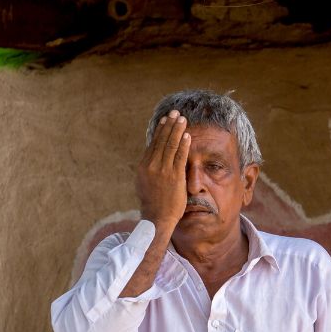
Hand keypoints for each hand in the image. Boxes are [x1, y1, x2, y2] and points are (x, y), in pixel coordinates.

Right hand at [136, 109, 191, 228]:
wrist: (156, 219)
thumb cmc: (152, 204)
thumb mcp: (144, 184)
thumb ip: (148, 171)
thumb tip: (151, 160)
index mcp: (143, 167)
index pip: (153, 144)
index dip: (160, 131)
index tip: (165, 120)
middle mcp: (151, 166)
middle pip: (161, 141)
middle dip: (169, 125)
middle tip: (175, 113)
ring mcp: (163, 171)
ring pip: (170, 145)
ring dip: (177, 130)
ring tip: (182, 119)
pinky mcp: (174, 176)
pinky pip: (180, 156)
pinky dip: (183, 144)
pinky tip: (187, 135)